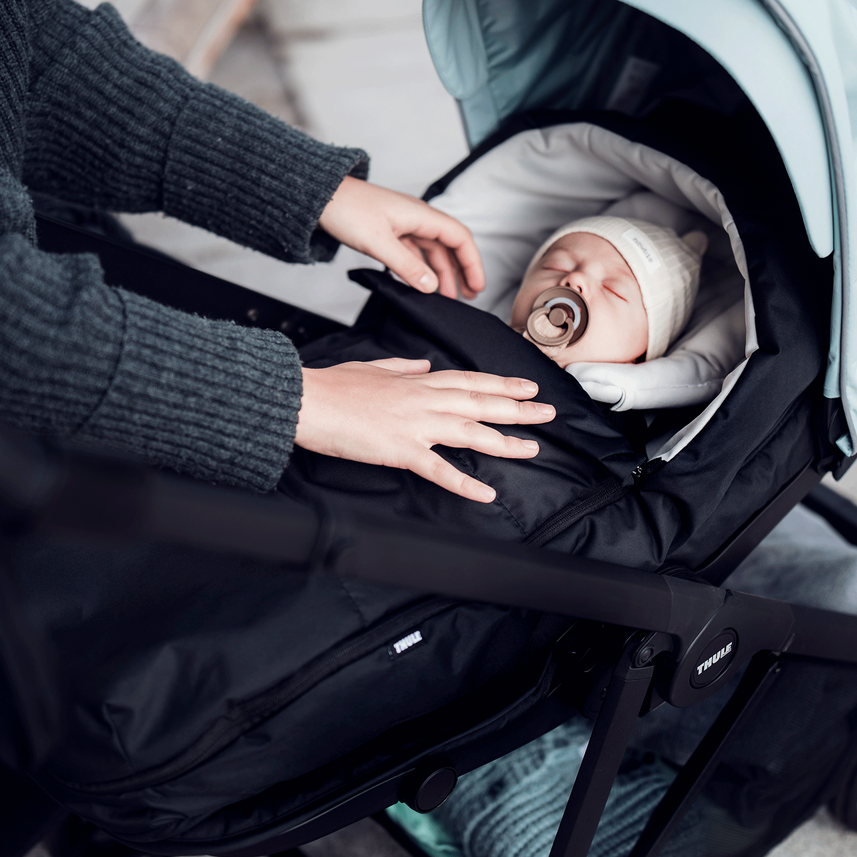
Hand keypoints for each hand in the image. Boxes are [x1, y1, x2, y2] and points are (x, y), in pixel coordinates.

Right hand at [294, 359, 555, 501]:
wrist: (308, 399)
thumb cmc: (335, 386)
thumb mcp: (374, 367)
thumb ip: (403, 366)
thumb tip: (423, 364)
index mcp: (418, 381)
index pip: (470, 380)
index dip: (502, 384)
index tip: (527, 386)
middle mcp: (424, 399)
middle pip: (481, 403)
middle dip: (518, 408)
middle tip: (548, 412)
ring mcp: (415, 424)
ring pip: (471, 431)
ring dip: (505, 441)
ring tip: (533, 447)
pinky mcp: (400, 450)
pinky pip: (438, 470)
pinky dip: (464, 482)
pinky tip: (486, 493)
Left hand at [319, 176, 483, 298]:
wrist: (319, 196)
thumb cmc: (347, 210)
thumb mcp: (378, 242)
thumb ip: (407, 267)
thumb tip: (432, 287)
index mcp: (421, 215)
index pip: (460, 238)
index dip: (472, 262)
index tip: (477, 285)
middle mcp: (417, 218)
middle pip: (450, 246)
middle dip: (461, 270)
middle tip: (468, 296)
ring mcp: (404, 225)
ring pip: (432, 251)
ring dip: (442, 273)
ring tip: (446, 296)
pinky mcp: (390, 232)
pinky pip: (414, 253)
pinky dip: (421, 269)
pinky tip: (421, 284)